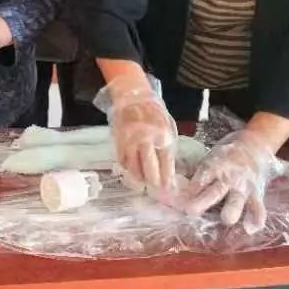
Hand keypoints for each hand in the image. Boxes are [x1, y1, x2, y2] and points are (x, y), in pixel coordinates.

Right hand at [94, 74, 176, 189]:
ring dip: (140, 178)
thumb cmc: (154, 112)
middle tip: (157, 192)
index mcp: (162, 134)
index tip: (170, 190)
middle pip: (149, 168)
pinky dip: (128, 169)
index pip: (166, 162)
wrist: (132, 96)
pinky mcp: (118, 141)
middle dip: (154, 183)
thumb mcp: (168, 127)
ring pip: (134, 167)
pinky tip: (133, 172)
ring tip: (145, 183)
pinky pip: (122, 160)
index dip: (167, 178)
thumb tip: (169, 169)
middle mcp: (145, 139)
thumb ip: (168, 146)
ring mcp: (130, 140)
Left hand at [185, 130, 276, 233]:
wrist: (254, 144)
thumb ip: (197, 174)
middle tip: (190, 211)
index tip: (175, 203)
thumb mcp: (209, 158)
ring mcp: (243, 187)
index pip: (198, 180)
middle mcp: (227, 177)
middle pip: (213, 192)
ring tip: (225, 219)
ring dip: (230, 212)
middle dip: (201, 203)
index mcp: (212, 167)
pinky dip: (255, 220)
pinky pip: (258, 209)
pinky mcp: (256, 194)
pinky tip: (249, 229)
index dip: (187, 192)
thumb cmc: (226, 154)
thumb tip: (175, 191)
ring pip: (236, 202)